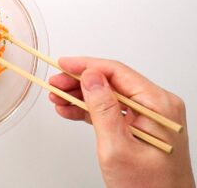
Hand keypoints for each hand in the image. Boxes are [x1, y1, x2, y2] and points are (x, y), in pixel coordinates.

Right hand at [49, 57, 194, 187]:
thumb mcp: (117, 148)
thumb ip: (103, 109)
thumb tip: (91, 78)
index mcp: (158, 106)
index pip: (117, 73)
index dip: (86, 66)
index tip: (63, 65)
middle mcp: (156, 107)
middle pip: (111, 82)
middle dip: (80, 82)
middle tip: (55, 83)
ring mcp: (148, 117)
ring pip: (108, 96)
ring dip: (81, 96)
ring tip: (57, 97)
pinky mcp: (139, 127)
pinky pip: (110, 111)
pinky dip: (89, 110)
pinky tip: (69, 109)